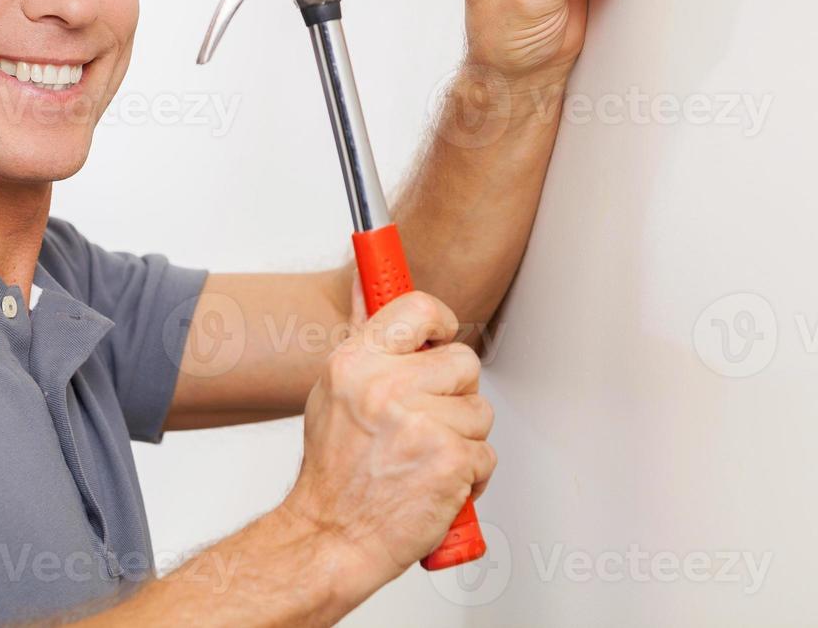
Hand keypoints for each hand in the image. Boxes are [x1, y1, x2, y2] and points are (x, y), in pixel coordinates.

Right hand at [281, 290, 495, 590]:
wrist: (330, 538)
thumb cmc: (334, 472)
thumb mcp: (333, 392)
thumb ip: (362, 338)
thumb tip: (366, 280)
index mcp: (355, 363)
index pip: (419, 308)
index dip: (440, 323)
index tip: (439, 337)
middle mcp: (384, 387)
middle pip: (463, 361)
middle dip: (454, 395)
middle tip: (423, 421)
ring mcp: (420, 425)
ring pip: (479, 411)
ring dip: (462, 439)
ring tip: (423, 457)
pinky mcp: (450, 462)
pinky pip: (486, 454)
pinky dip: (470, 476)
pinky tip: (435, 482)